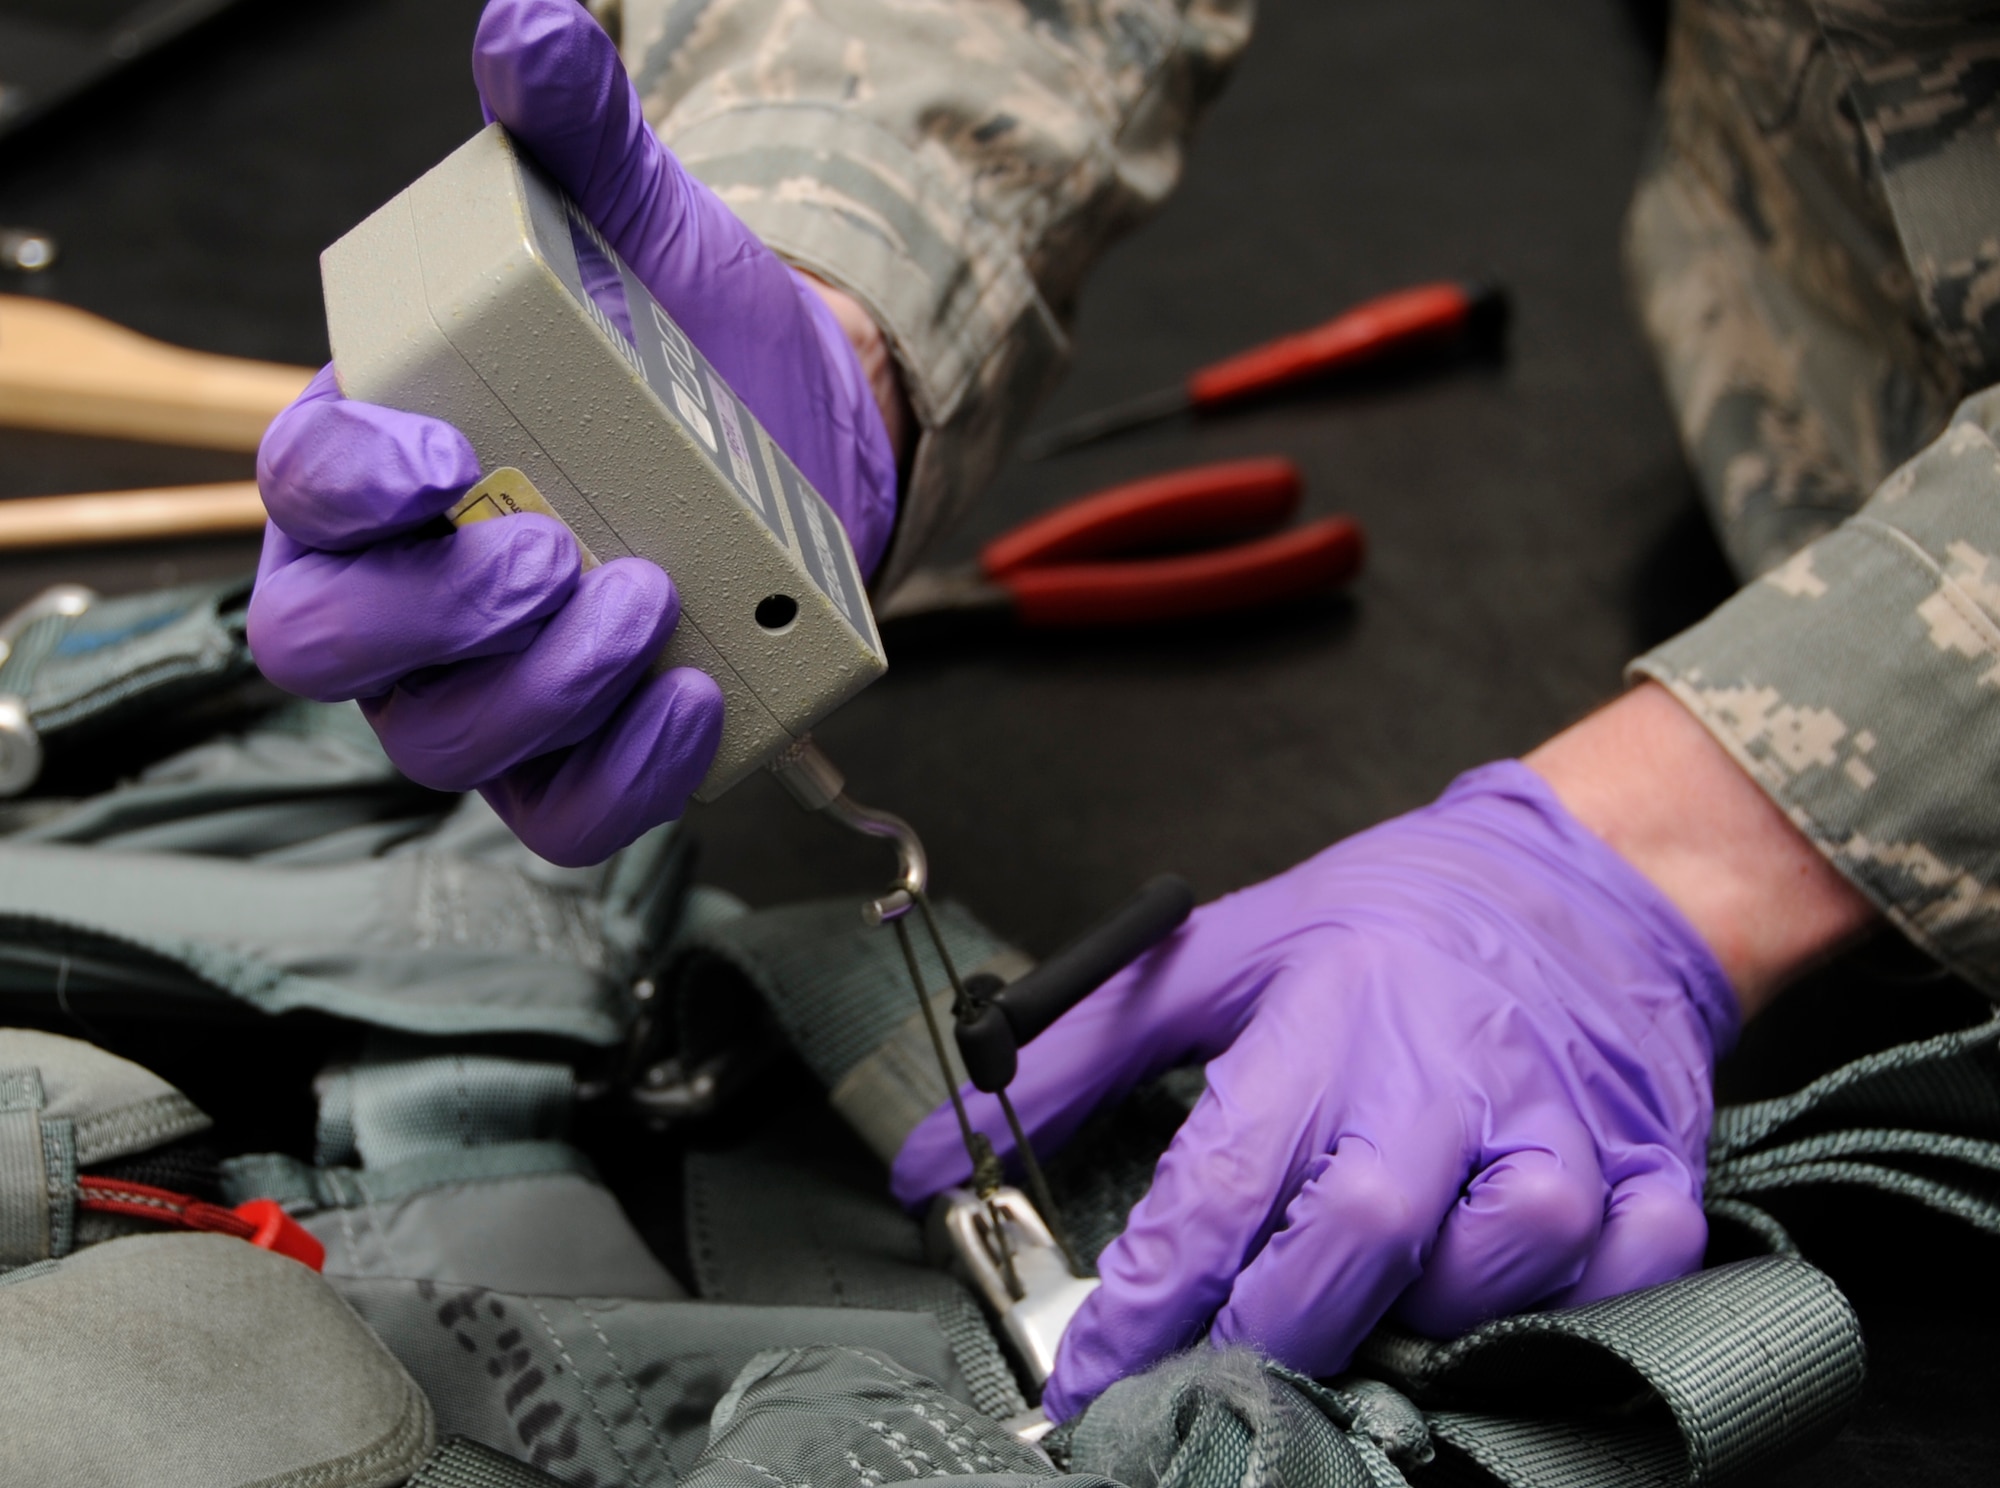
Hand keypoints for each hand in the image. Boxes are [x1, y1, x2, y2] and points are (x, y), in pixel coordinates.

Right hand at [248, 0, 899, 865]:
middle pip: (331, 647)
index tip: (442, 452)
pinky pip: (564, 813)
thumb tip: (533, 34)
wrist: (795, 421)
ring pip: (445, 744)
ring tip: (656, 601)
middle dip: (435, 615)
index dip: (343, 491)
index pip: (293, 494)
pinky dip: (625, 776)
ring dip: (545, 689)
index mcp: (379, 462)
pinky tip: (700, 697)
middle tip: (561, 554)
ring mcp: (487, 682)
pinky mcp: (583, 746)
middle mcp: (405, 587)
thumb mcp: (631, 219)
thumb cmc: (678, 331)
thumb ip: (570, 135)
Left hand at [893, 758, 1739, 1420]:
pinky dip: (1560, 1309)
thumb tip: (933, 1159)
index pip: (1219, 1185)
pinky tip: (1499, 1288)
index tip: (1089, 1376)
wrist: (1578, 878)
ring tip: (1366, 1298)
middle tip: (1212, 1372)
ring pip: (1489, 1274)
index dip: (1144, 1303)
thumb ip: (1079, 1054)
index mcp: (1327, 1015)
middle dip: (1267, 1333)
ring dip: (1414, 1316)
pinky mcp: (1650, 1167)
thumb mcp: (1220, 955)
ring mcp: (1560, 1124)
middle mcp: (1443, 1073)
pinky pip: (1616, 1280)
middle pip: (1351, 1242)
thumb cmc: (1387, 923)